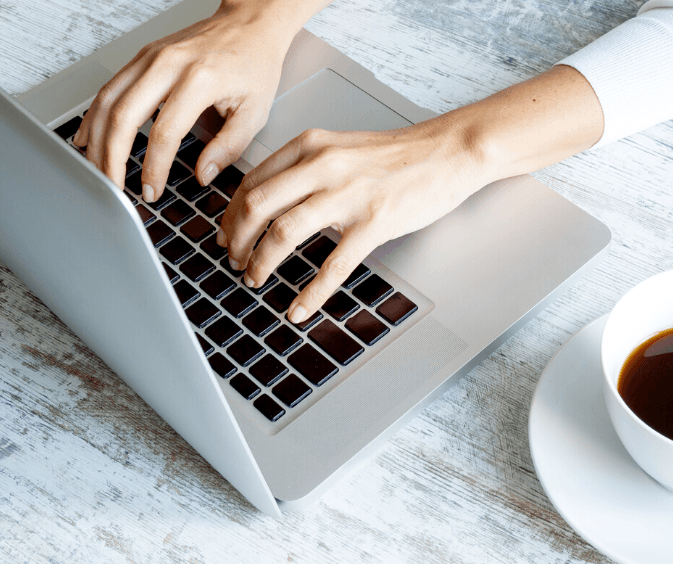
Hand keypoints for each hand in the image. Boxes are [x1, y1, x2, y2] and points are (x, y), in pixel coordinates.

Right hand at [73, 0, 324, 201]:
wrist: (250, 23)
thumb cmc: (254, 63)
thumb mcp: (255, 111)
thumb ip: (229, 147)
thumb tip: (203, 175)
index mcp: (199, 79)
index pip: (165, 133)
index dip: (153, 168)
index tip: (152, 191)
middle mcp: (168, 64)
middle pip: (123, 116)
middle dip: (112, 159)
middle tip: (114, 188)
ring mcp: (150, 57)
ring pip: (107, 101)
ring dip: (96, 140)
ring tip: (97, 170)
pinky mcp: (143, 56)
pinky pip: (109, 88)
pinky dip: (94, 115)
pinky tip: (89, 137)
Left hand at [218, 118, 489, 322]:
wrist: (448, 152)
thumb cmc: (399, 155)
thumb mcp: (341, 148)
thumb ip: (307, 168)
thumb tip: (273, 202)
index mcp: (310, 146)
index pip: (253, 180)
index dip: (230, 214)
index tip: (225, 235)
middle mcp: (323, 166)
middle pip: (257, 205)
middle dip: (237, 240)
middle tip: (234, 262)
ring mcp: (348, 195)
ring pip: (284, 232)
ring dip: (262, 262)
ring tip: (256, 279)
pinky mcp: (374, 222)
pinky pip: (333, 265)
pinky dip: (311, 293)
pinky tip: (300, 309)